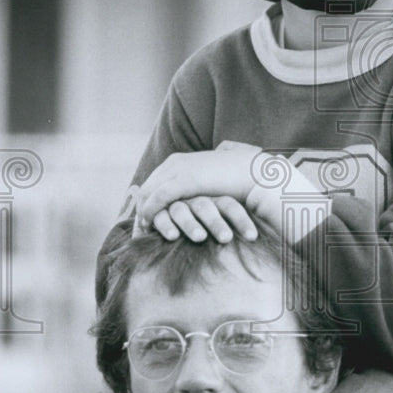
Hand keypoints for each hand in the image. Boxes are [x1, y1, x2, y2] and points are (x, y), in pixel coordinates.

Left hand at [134, 148, 259, 236]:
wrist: (254, 173)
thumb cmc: (237, 180)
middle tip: (138, 231)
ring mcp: (179, 169)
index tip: (144, 222)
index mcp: (180, 161)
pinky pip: (160, 197)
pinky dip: (152, 212)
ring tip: (143, 232)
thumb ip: (197, 188)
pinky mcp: (185, 179)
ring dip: (143, 213)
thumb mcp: (210, 183)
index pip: (153, 183)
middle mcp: (175, 162)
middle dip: (140, 210)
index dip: (146, 203)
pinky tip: (150, 226)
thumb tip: (193, 199)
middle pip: (147, 188)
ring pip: (149, 192)